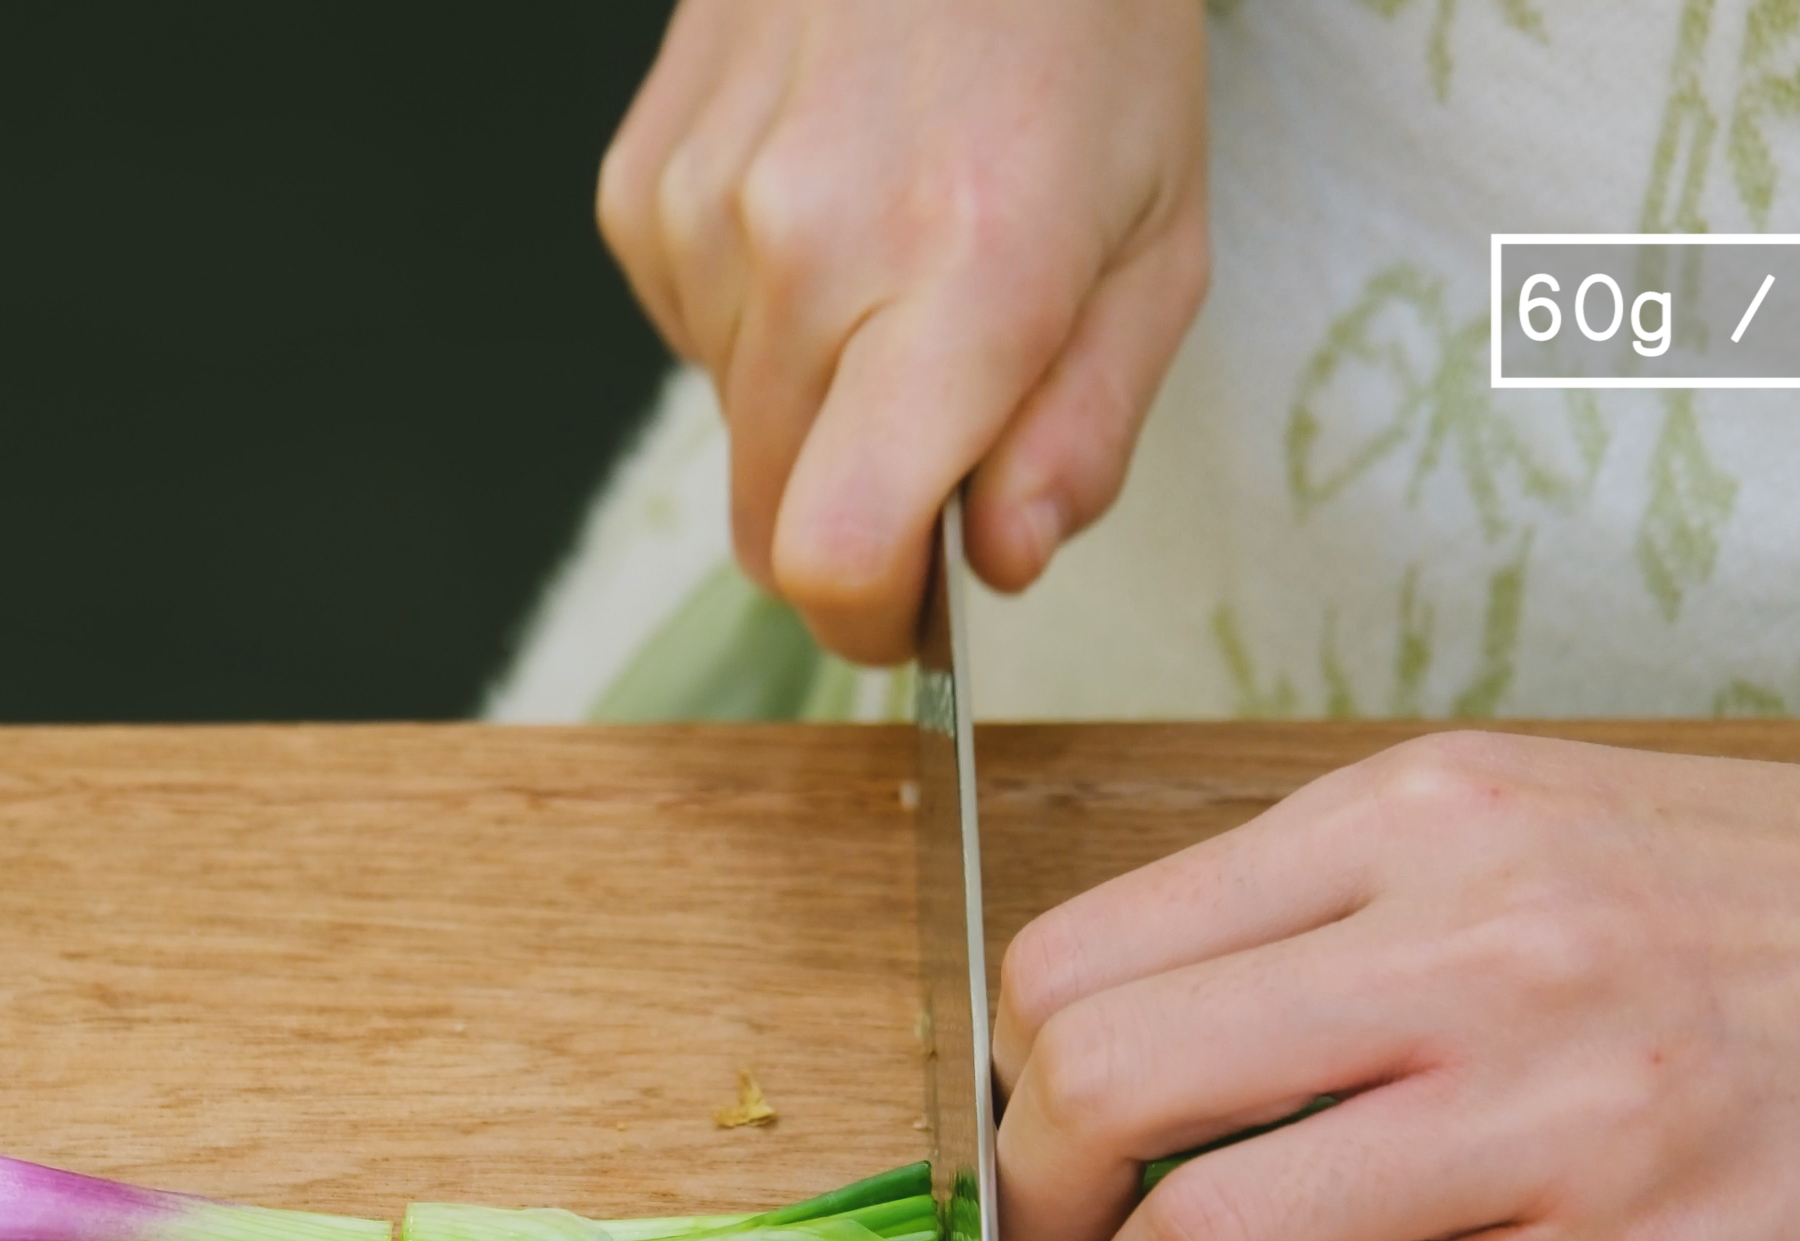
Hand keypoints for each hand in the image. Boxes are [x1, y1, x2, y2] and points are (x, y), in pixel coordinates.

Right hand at [595, 0, 1208, 661]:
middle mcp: (804, 250)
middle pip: (772, 526)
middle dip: (858, 529)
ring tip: (901, 282)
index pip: (837, 556)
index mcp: (962, 279)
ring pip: (736, 432)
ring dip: (815, 412)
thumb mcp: (1161, 241)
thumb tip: (997, 565)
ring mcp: (699, 212)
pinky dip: (760, 324)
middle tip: (946, 443)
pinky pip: (689, 336)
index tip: (918, 614)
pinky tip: (831, 223)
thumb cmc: (1079, 33)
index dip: (875, 624)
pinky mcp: (638, 184)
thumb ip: (1087, 429)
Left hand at [989, 694, 1799, 1240]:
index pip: (1087, 950)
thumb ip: (1355, 901)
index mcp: (1420, 813)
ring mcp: (1543, 1112)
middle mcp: (1459, 941)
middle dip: (1032, 1216)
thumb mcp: (1549, 813)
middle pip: (1097, 1089)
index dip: (1018, 1081)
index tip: (1052, 1146)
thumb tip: (1159, 1040)